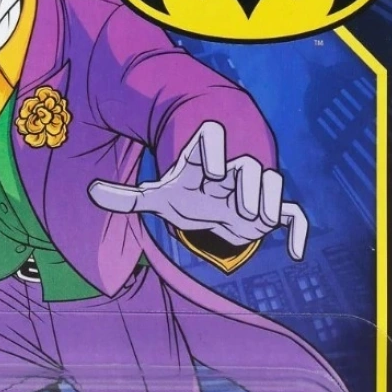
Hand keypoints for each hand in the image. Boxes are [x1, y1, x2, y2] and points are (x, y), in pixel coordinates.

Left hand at [88, 120, 307, 259]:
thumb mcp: (158, 199)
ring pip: (273, 183)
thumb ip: (127, 197)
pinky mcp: (272, 208)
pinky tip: (296, 253)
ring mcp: (255, 189)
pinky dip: (299, 232)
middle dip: (244, 182)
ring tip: (253, 222)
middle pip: (247, 164)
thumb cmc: (189, 195)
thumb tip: (92, 192)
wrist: (219, 203)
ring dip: (267, 202)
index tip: (207, 171)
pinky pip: (294, 215)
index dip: (211, 149)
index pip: (212, 138)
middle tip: (232, 207)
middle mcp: (233, 171)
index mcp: (205, 163)